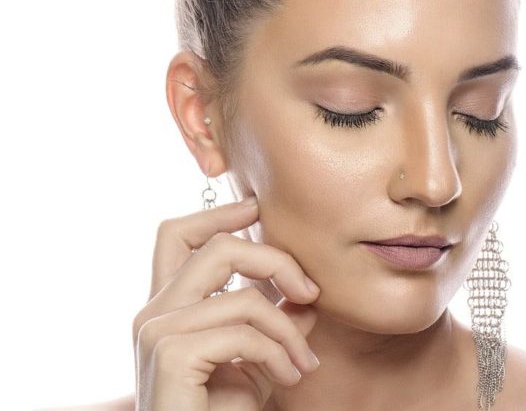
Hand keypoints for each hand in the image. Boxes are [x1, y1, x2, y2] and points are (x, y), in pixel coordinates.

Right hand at [131, 197, 320, 410]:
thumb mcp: (257, 362)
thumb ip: (277, 324)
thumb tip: (307, 297)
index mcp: (167, 306)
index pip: (176, 236)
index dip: (216, 214)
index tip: (254, 207)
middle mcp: (152, 312)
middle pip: (217, 248)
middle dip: (275, 260)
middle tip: (311, 292)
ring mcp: (156, 331)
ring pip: (244, 296)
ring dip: (290, 330)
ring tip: (304, 363)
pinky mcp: (170, 353)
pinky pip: (244, 331)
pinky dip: (280, 352)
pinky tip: (290, 379)